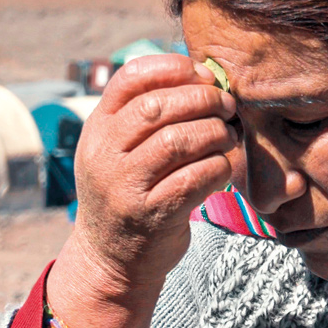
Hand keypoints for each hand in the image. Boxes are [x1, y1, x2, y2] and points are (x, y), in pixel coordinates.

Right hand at [46, 54, 236, 327]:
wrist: (112, 259)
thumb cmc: (129, 192)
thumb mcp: (120, 150)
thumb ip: (147, 115)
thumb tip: (203, 75)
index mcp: (98, 129)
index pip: (129, 80)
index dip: (170, 68)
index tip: (200, 73)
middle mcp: (105, 155)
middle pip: (158, 107)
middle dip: (203, 99)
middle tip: (227, 105)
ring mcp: (126, 186)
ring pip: (179, 141)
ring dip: (216, 133)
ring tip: (229, 136)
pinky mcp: (153, 215)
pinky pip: (196, 178)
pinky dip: (219, 166)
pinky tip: (224, 167)